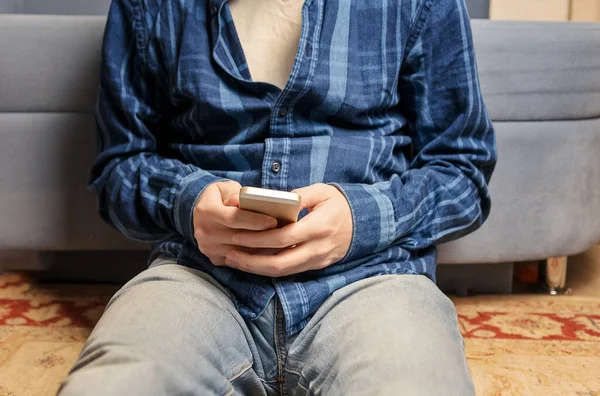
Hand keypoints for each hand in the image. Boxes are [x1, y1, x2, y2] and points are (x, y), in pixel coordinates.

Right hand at [193, 181, 277, 265]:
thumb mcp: (226, 189)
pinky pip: (240, 261)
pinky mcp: (215, 259)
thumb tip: (242, 200)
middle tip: (285, 233)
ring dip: (263, 249)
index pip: (234, 218)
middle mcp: (204, 232)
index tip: (274, 221)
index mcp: (206, 211)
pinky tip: (271, 252)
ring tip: (282, 243)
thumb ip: (235, 194)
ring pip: (241, 253)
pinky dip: (256, 257)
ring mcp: (208, 248)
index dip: (255, 220)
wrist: (202, 213)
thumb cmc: (221, 197)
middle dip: (263, 236)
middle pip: (239, 238)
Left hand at [223, 183, 352, 276]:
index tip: (237, 234)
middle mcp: (318, 248)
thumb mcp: (323, 192)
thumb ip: (300, 195)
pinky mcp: (316, 266)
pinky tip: (252, 262)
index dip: (258, 239)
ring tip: (235, 260)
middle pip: (280, 263)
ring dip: (256, 269)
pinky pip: (289, 272)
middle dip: (251, 261)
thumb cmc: (339, 204)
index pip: (284, 238)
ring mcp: (317, 260)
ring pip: (283, 272)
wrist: (364, 223)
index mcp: (319, 227)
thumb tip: (276, 199)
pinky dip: (268, 269)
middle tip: (229, 254)